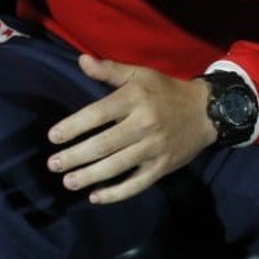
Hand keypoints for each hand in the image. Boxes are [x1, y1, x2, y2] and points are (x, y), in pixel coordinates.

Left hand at [46, 54, 215, 204]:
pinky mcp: (163, 167)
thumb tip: (82, 60)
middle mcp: (144, 126)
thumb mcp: (139, 74)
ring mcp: (154, 149)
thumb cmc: (165, 91)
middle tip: (53, 164)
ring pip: (118, 166)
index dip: (74, 126)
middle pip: (105, 144)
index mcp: (134, 100)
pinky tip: (96, 197)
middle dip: (76, 156)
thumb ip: (109, 70)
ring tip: (69, 182)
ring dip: (91, 176)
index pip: (98, 114)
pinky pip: (138, 184)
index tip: (53, 137)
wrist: (206, 112)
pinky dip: (117, 193)